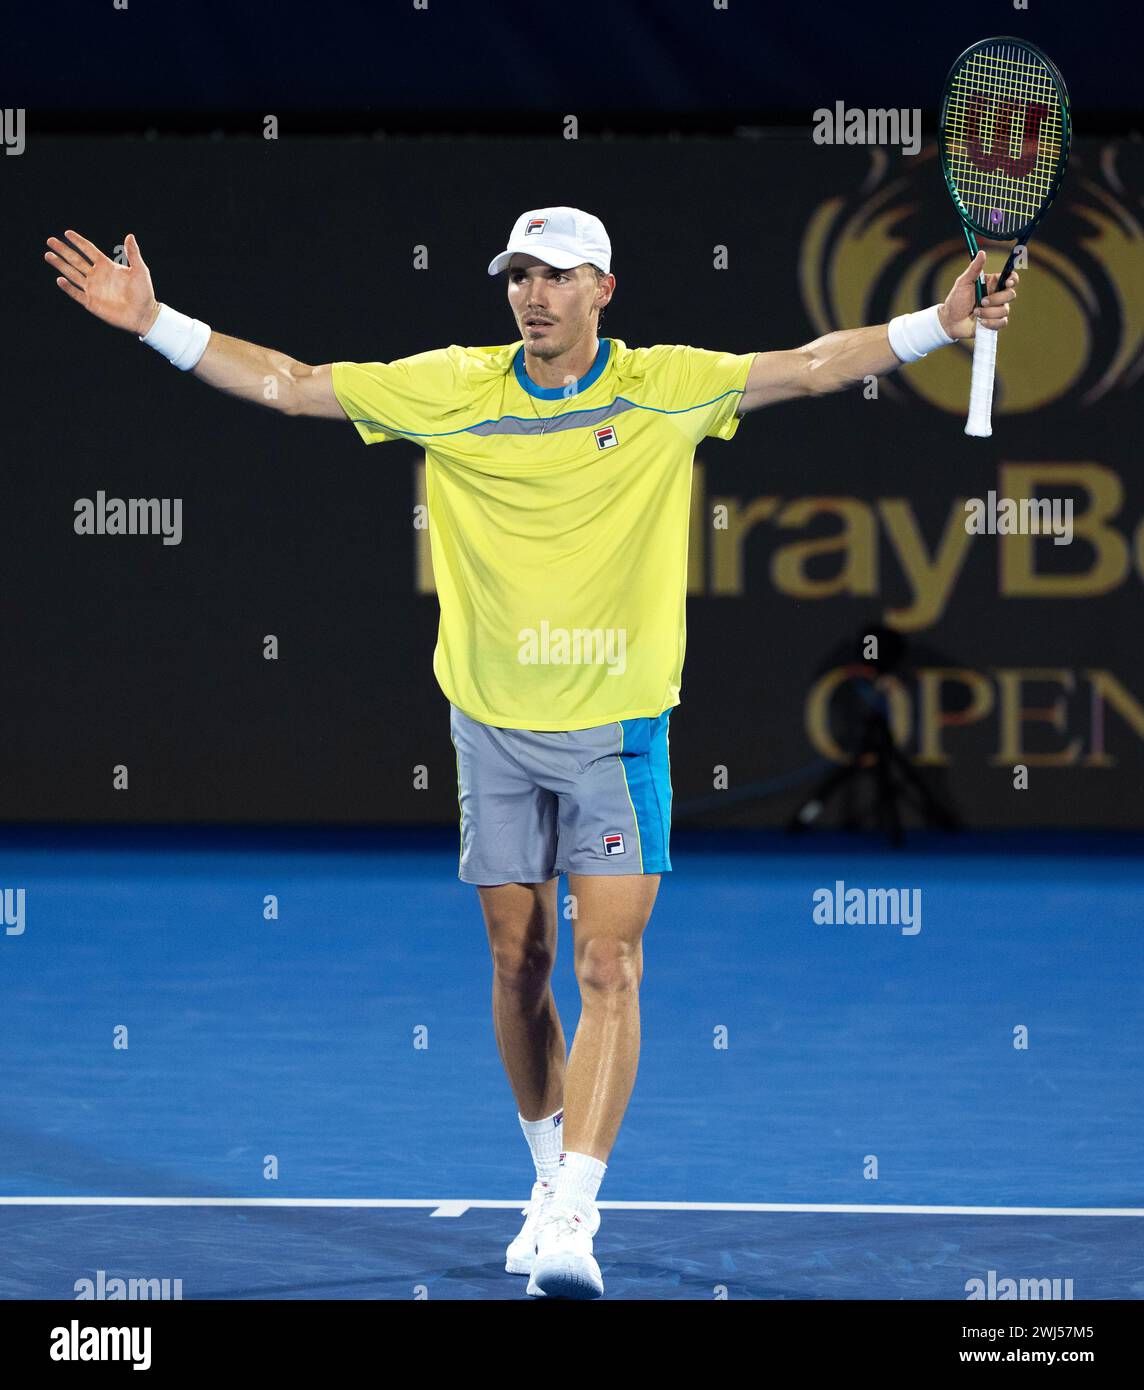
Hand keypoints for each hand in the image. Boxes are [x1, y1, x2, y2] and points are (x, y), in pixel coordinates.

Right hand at [45, 230, 159, 335]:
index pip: (88, 250)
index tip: (67, 233)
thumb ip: (133, 254)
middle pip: (76, 260)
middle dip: (63, 250)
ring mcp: (93, 289)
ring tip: (48, 255)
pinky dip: (68, 287)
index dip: (78, 242)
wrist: (144, 314)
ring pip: (72, 274)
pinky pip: (76, 293)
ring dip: (60, 265)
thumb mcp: (140, 270)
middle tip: (50, 241)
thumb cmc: (144, 292)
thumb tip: (129, 236)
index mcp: (106, 266)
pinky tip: (60, 279)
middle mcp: (97, 276)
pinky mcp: (91, 303)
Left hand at [937, 249, 1018, 340]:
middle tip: (982, 301)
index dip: (1013, 280)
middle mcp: (998, 296)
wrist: (950, 321)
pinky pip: (1002, 322)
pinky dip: (991, 323)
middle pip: (1011, 295)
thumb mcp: (963, 282)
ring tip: (975, 313)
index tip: (1007, 283)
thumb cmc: (956, 300)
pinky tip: (980, 322)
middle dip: (996, 299)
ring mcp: (997, 310)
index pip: (1011, 279)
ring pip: (1005, 310)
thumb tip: (982, 253)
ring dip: (989, 312)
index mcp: (993, 284)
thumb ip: (974, 269)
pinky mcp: (995, 323)